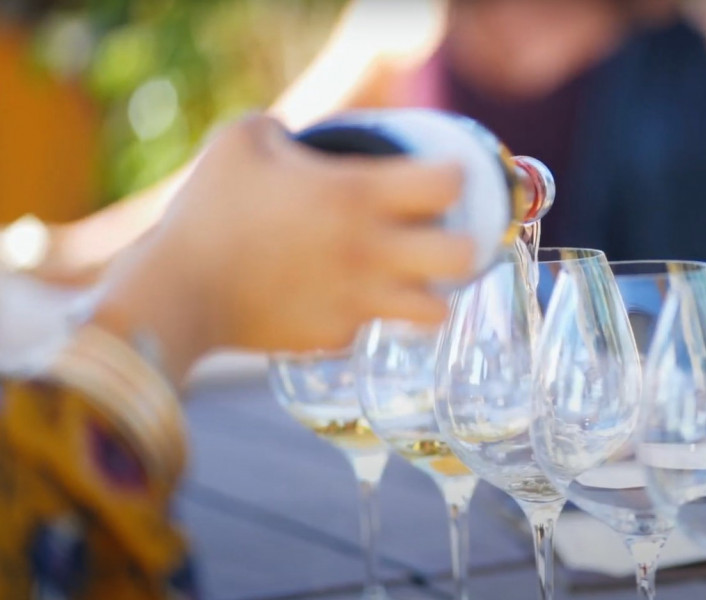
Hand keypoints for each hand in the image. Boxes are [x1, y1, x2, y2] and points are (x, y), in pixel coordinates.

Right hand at [93, 114, 473, 380]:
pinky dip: (366, 318)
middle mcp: (372, 251)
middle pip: (464, 255)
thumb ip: (284, 130)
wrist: (178, 292)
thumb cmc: (208, 211)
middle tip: (440, 240)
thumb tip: (298, 142)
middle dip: (464, 246)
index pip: (446, 183)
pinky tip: (341, 303)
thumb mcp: (241, 142)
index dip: (453, 177)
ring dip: (429, 296)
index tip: (443, 178)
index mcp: (356, 195)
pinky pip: (371, 329)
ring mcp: (358, 302)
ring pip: (435, 313)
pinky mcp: (336, 338)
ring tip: (410, 284)